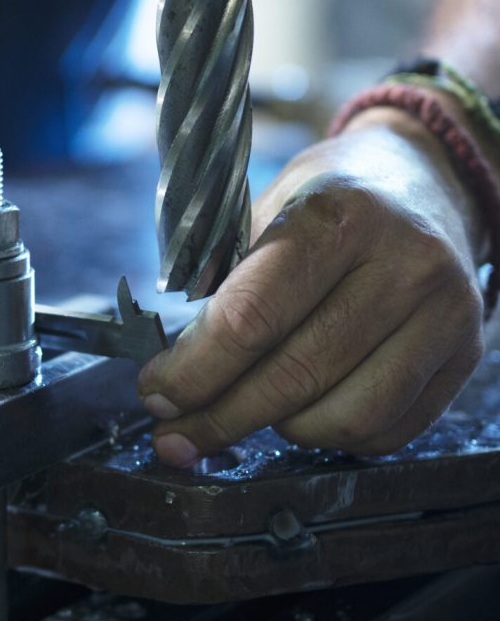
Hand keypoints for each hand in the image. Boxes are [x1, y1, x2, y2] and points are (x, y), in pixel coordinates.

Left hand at [138, 109, 485, 463]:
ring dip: (279, 429)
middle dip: (219, 416)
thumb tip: (172, 372)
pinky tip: (301, 413)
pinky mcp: (464, 354)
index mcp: (338, 216)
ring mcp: (444, 314)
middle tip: (175, 432)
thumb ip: (222, 280)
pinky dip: (332, 437)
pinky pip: (388, 431)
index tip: (156, 391)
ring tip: (245, 411)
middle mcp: (402, 264)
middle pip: (294, 375)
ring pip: (346, 417)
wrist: (425, 183)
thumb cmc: (329, 202)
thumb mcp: (266, 208)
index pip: (252, 317)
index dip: (194, 369)